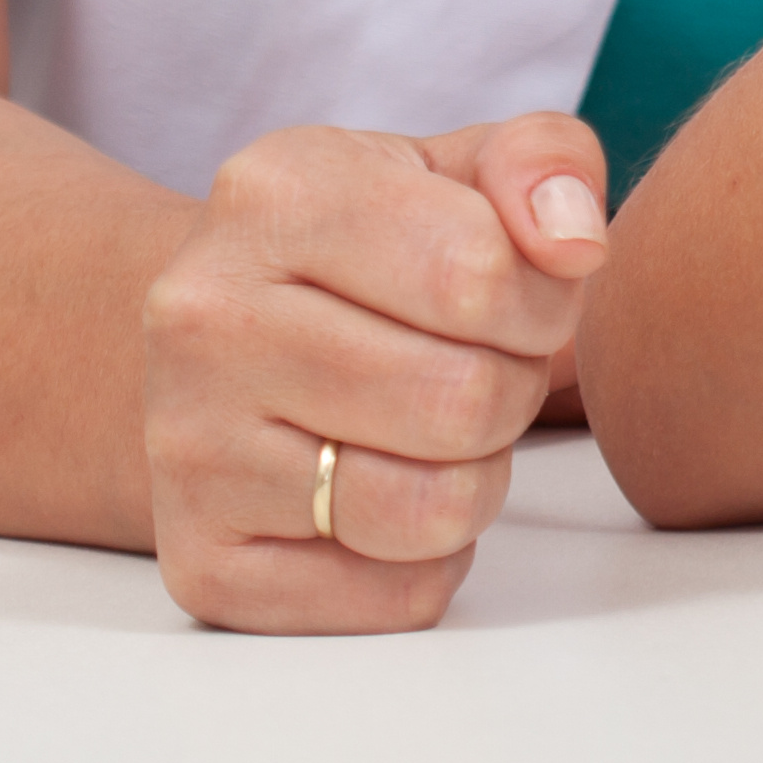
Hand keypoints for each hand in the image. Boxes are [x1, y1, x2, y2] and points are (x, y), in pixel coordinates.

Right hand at [137, 114, 610, 629]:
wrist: (226, 340)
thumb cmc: (379, 249)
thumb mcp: (460, 166)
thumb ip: (545, 163)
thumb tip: (574, 244)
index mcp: (276, 194)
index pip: (479, 276)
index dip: (542, 302)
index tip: (516, 300)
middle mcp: (206, 318)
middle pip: (464, 402)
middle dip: (511, 389)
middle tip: (472, 366)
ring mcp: (188, 449)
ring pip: (434, 512)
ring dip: (476, 478)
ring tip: (434, 431)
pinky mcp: (204, 566)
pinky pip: (397, 599)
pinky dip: (428, 562)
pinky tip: (386, 489)